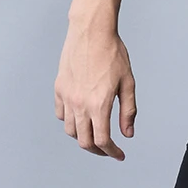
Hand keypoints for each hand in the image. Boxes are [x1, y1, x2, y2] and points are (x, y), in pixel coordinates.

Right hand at [54, 25, 136, 159]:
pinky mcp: (59, 88)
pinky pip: (61, 114)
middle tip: (108, 150)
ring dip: (83, 137)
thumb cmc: (112, 53)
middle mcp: (79, 104)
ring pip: (70, 130)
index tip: (119, 155)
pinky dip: (70, 121)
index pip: (102, 141)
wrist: (91, 32)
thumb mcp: (128, 83)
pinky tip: (80, 117)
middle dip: (98, 150)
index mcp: (99, 105)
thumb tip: (127, 134)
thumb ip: (128, 111)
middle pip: (84, 141)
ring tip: (95, 134)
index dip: (111, 152)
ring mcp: (67, 97)